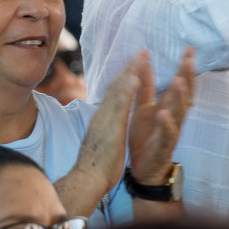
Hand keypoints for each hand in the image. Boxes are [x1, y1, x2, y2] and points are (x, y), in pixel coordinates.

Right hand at [71, 52, 146, 194]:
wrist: (87, 179)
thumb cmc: (95, 165)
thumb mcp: (101, 141)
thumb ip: (104, 129)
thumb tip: (105, 124)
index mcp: (102, 118)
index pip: (114, 93)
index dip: (125, 76)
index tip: (134, 63)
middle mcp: (102, 114)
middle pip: (115, 86)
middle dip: (129, 67)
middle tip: (141, 50)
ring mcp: (105, 120)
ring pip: (117, 90)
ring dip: (129, 71)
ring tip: (141, 55)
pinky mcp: (110, 128)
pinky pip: (120, 106)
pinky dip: (127, 90)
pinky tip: (135, 77)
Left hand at [128, 47, 194, 185]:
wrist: (143, 169)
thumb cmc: (145, 137)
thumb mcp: (143, 108)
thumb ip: (146, 87)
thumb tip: (146, 64)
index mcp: (168, 107)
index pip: (180, 83)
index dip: (184, 67)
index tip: (189, 49)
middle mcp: (173, 118)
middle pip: (184, 95)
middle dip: (187, 77)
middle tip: (189, 59)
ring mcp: (170, 132)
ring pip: (179, 113)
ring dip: (179, 97)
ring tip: (178, 81)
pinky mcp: (162, 147)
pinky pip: (166, 135)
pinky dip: (166, 124)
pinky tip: (163, 113)